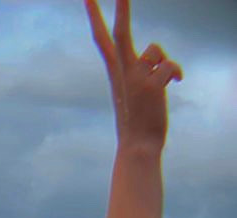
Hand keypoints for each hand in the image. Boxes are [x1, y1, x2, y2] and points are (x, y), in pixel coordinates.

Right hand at [85, 0, 181, 153]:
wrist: (138, 148)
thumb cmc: (139, 121)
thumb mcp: (139, 90)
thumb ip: (146, 70)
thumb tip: (160, 60)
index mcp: (115, 73)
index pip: (103, 40)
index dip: (96, 16)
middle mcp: (122, 73)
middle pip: (119, 33)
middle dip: (120, 8)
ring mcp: (135, 79)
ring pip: (156, 50)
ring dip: (165, 64)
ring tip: (162, 85)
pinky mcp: (151, 86)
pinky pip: (171, 66)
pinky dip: (177, 74)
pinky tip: (175, 86)